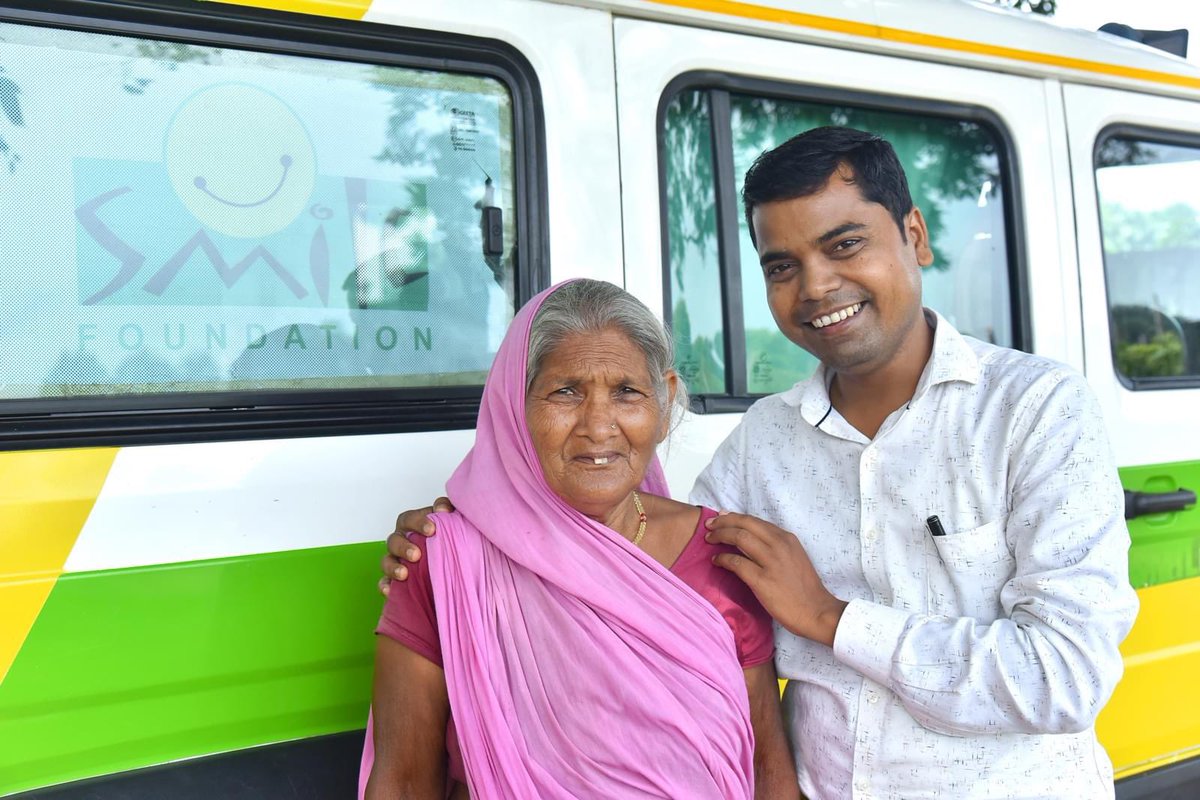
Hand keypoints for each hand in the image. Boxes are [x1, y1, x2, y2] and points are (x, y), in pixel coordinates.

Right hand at [379, 497, 453, 594]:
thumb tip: (443, 509)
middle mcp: (401, 541)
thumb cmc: (449, 536)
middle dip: (403, 547)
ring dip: (392, 567)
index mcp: (412, 525)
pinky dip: (385, 585)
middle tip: (416, 555)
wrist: (456, 559)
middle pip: (394, 540)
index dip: (417, 522)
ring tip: (404, 574)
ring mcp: (396, 560)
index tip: (432, 529)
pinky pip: (385, 582)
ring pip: (386, 561)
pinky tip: (390, 590)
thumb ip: (447, 508)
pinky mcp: (396, 579)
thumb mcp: (452, 519)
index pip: (409, 519)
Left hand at [706, 512, 847, 646]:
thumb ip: (775, 546)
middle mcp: (779, 545)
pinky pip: (736, 562)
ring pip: (739, 538)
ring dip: (720, 536)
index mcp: (786, 538)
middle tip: (709, 525)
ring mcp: (771, 562)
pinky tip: (716, 560)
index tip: (721, 517)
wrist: (816, 611)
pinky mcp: (763, 580)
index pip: (755, 521)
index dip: (734, 517)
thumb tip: (751, 538)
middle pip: (744, 524)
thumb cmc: (804, 588)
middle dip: (723, 522)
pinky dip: (723, 558)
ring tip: (709, 539)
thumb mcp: (794, 557)